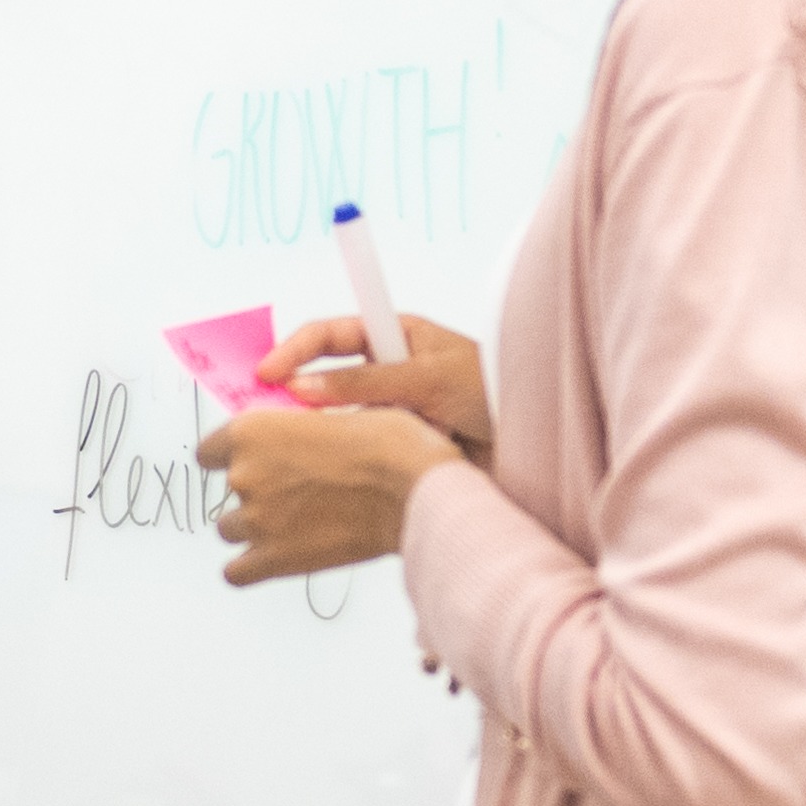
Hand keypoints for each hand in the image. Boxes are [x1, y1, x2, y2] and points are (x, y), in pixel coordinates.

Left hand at [197, 405, 463, 584]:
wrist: (416, 490)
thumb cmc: (390, 446)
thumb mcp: (339, 409)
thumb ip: (299, 424)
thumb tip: (291, 430)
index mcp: (252, 431)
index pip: (209, 451)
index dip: (231, 456)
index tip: (253, 460)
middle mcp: (244, 475)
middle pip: (226, 490)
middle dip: (257, 490)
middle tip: (297, 491)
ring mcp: (256, 520)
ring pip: (230, 530)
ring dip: (255, 526)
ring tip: (296, 522)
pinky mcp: (274, 559)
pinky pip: (235, 573)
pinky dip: (249, 567)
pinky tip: (273, 558)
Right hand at [259, 310, 493, 458]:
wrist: (540, 446)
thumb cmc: (495, 394)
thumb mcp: (429, 378)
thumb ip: (364, 383)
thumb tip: (300, 387)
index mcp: (396, 338)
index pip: (330, 335)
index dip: (294, 350)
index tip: (266, 374)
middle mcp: (390, 373)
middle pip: (326, 377)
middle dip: (295, 394)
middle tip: (264, 415)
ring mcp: (393, 413)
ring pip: (340, 419)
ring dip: (323, 430)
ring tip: (297, 447)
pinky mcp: (400, 449)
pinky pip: (360, 450)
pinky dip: (346, 458)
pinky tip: (332, 471)